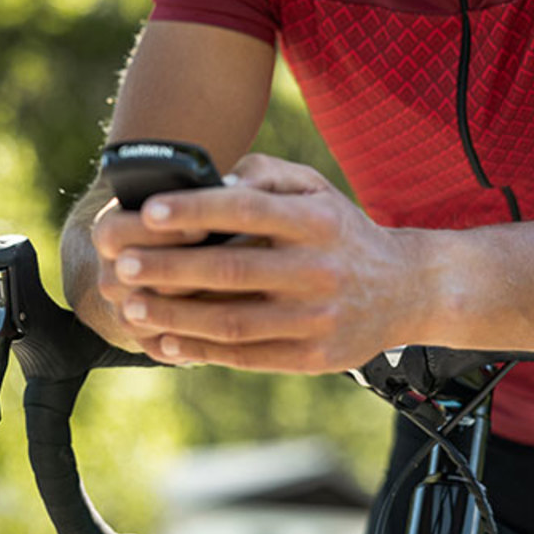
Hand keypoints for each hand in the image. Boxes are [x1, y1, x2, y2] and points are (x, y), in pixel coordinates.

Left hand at [90, 153, 435, 373]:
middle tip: (125, 264)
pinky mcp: (314, 358)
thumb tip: (213, 176)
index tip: (149, 211)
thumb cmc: (341, 232)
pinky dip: (201, 351)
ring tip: (132, 305)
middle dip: (170, 268)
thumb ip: (265, 175)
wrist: (408, 290)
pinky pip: (246, 356)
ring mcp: (317, 318)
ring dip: (175, 316)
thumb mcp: (317, 189)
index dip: (196, 209)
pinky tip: (166, 340)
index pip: (248, 209)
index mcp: (317, 221)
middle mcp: (319, 270)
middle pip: (231, 271)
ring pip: (232, 321)